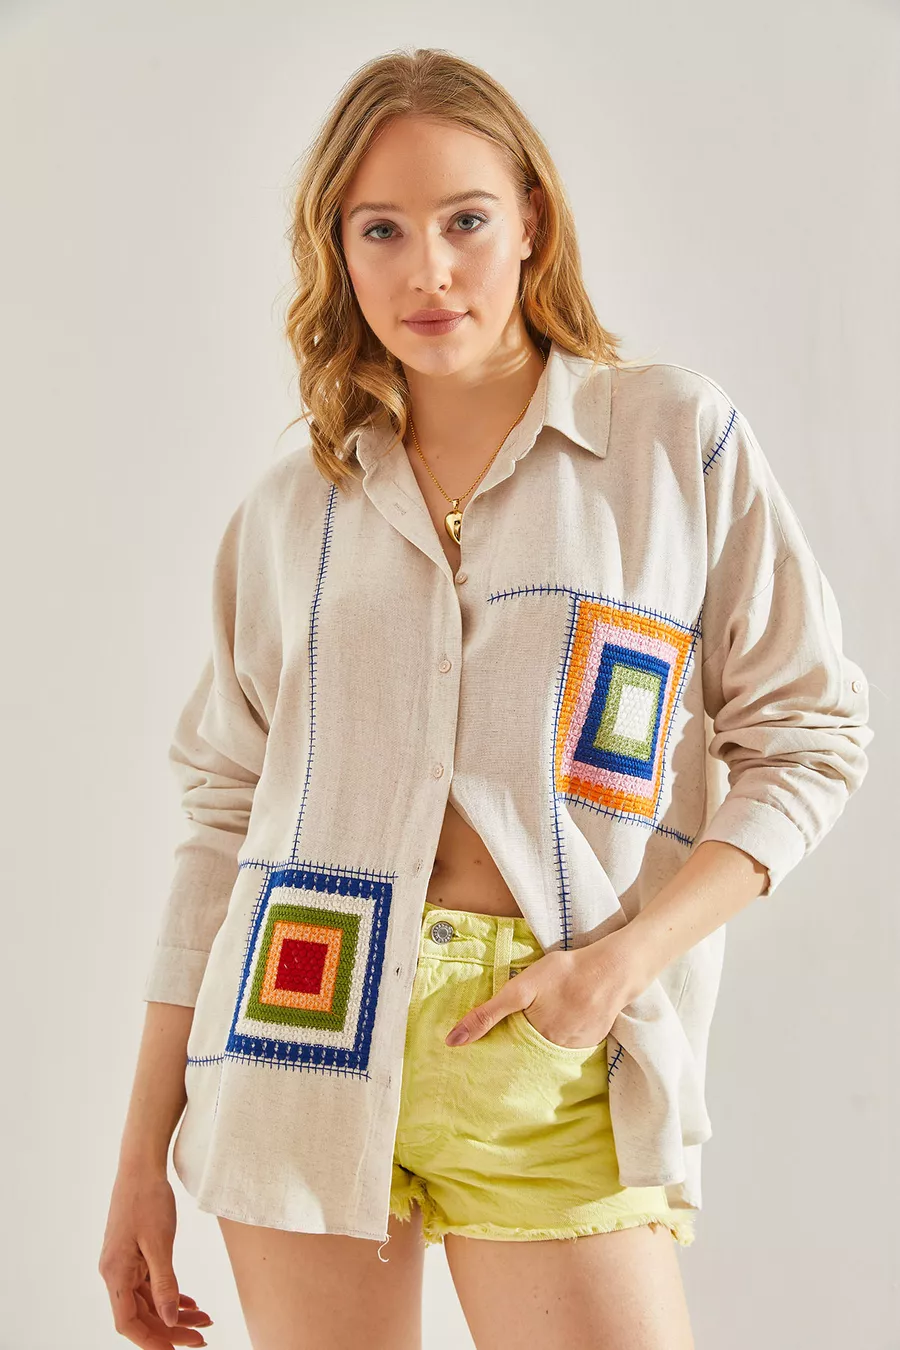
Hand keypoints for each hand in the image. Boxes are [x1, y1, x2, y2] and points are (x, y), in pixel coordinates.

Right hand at [98, 1168, 212, 1346]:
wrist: (141, 1167)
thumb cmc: (147, 1199)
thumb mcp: (160, 1243)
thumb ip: (165, 1283)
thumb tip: (170, 1320)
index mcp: (115, 1273)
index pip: (128, 1322)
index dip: (151, 1341)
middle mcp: (116, 1273)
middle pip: (141, 1315)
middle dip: (171, 1330)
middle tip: (201, 1338)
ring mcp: (125, 1265)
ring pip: (149, 1301)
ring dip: (175, 1313)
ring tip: (205, 1320)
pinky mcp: (135, 1256)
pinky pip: (151, 1285)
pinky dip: (170, 1296)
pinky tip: (190, 1303)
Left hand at [444, 928, 645, 1047]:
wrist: (612, 969)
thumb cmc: (564, 973)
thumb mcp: (520, 988)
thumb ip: (487, 1014)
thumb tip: (452, 1041)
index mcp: (534, 1042)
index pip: (508, 1055)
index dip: (498, 1050)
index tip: (488, 1049)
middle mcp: (555, 1053)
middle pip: (530, 1054)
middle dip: (521, 1046)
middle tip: (523, 1024)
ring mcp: (576, 1049)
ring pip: (550, 1049)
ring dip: (543, 1041)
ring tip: (545, 1019)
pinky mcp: (592, 1041)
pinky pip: (570, 1045)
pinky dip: (564, 1034)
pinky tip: (565, 1017)